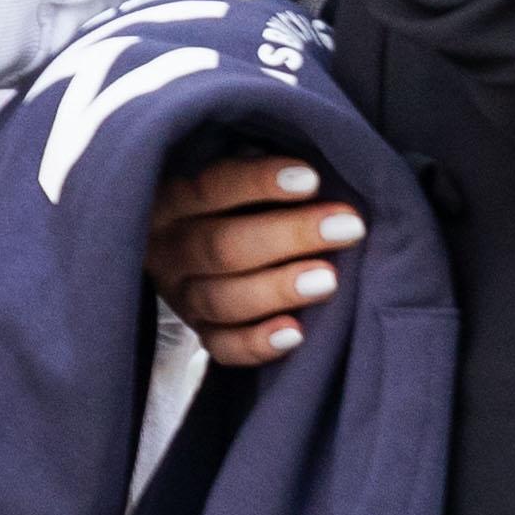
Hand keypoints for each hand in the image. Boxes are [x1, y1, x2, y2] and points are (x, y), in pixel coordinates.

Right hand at [148, 149, 363, 365]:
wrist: (192, 250)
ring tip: (331, 279)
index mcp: (168, 201)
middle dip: (289, 236)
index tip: (313, 179)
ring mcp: (180, 296)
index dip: (258, 183)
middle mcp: (166, 251)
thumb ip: (255, 166)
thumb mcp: (227, 174)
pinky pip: (223, 347)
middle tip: (348, 227)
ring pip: (224, 299)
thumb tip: (315, 167)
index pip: (208, 189)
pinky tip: (296, 333)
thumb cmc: (231, 200)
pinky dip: (257, 343)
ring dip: (279, 288)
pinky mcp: (200, 333)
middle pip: (221, 247)